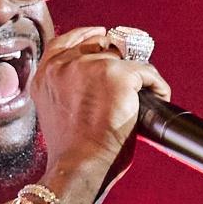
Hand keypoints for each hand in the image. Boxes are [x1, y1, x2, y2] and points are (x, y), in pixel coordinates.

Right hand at [31, 27, 170, 200]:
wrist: (78, 167)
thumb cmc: (72, 153)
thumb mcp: (57, 113)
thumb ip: (67, 90)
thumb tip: (97, 82)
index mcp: (45, 75)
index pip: (66, 41)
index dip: (87, 37)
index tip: (101, 36)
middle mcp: (64, 65)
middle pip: (101, 48)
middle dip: (117, 64)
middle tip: (129, 85)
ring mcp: (91, 67)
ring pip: (126, 60)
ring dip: (138, 78)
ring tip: (143, 98)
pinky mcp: (117, 75)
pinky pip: (147, 72)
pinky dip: (157, 86)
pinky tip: (157, 99)